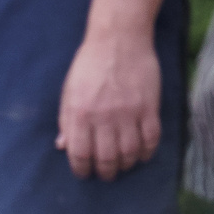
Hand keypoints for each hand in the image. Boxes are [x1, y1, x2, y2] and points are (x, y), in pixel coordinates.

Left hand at [57, 25, 161, 178]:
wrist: (119, 39)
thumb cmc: (90, 63)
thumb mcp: (70, 90)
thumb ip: (66, 120)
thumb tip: (62, 146)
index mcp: (80, 112)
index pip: (80, 153)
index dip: (82, 169)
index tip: (85, 173)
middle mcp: (104, 116)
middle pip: (107, 158)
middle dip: (106, 172)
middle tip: (106, 174)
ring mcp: (129, 113)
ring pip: (129, 153)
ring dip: (126, 164)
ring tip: (124, 165)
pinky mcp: (149, 107)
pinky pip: (151, 139)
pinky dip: (147, 152)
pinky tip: (142, 154)